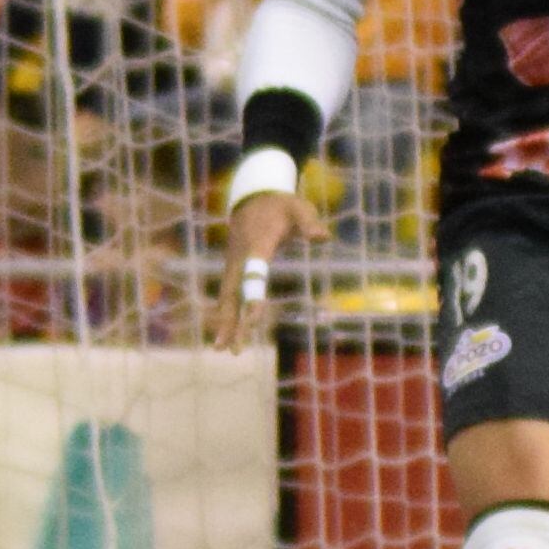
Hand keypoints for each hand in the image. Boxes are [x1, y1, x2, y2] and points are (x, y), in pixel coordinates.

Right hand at [208, 189, 316, 346]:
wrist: (252, 198)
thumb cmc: (280, 205)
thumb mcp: (298, 208)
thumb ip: (309, 222)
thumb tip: (323, 237)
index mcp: (257, 245)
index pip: (254, 273)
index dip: (253, 295)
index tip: (254, 318)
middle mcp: (239, 259)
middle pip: (232, 294)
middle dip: (231, 321)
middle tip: (230, 348)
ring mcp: (233, 265)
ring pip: (226, 298)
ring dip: (225, 324)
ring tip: (226, 351)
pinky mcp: (232, 270)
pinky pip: (228, 296)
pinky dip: (226, 315)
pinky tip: (227, 335)